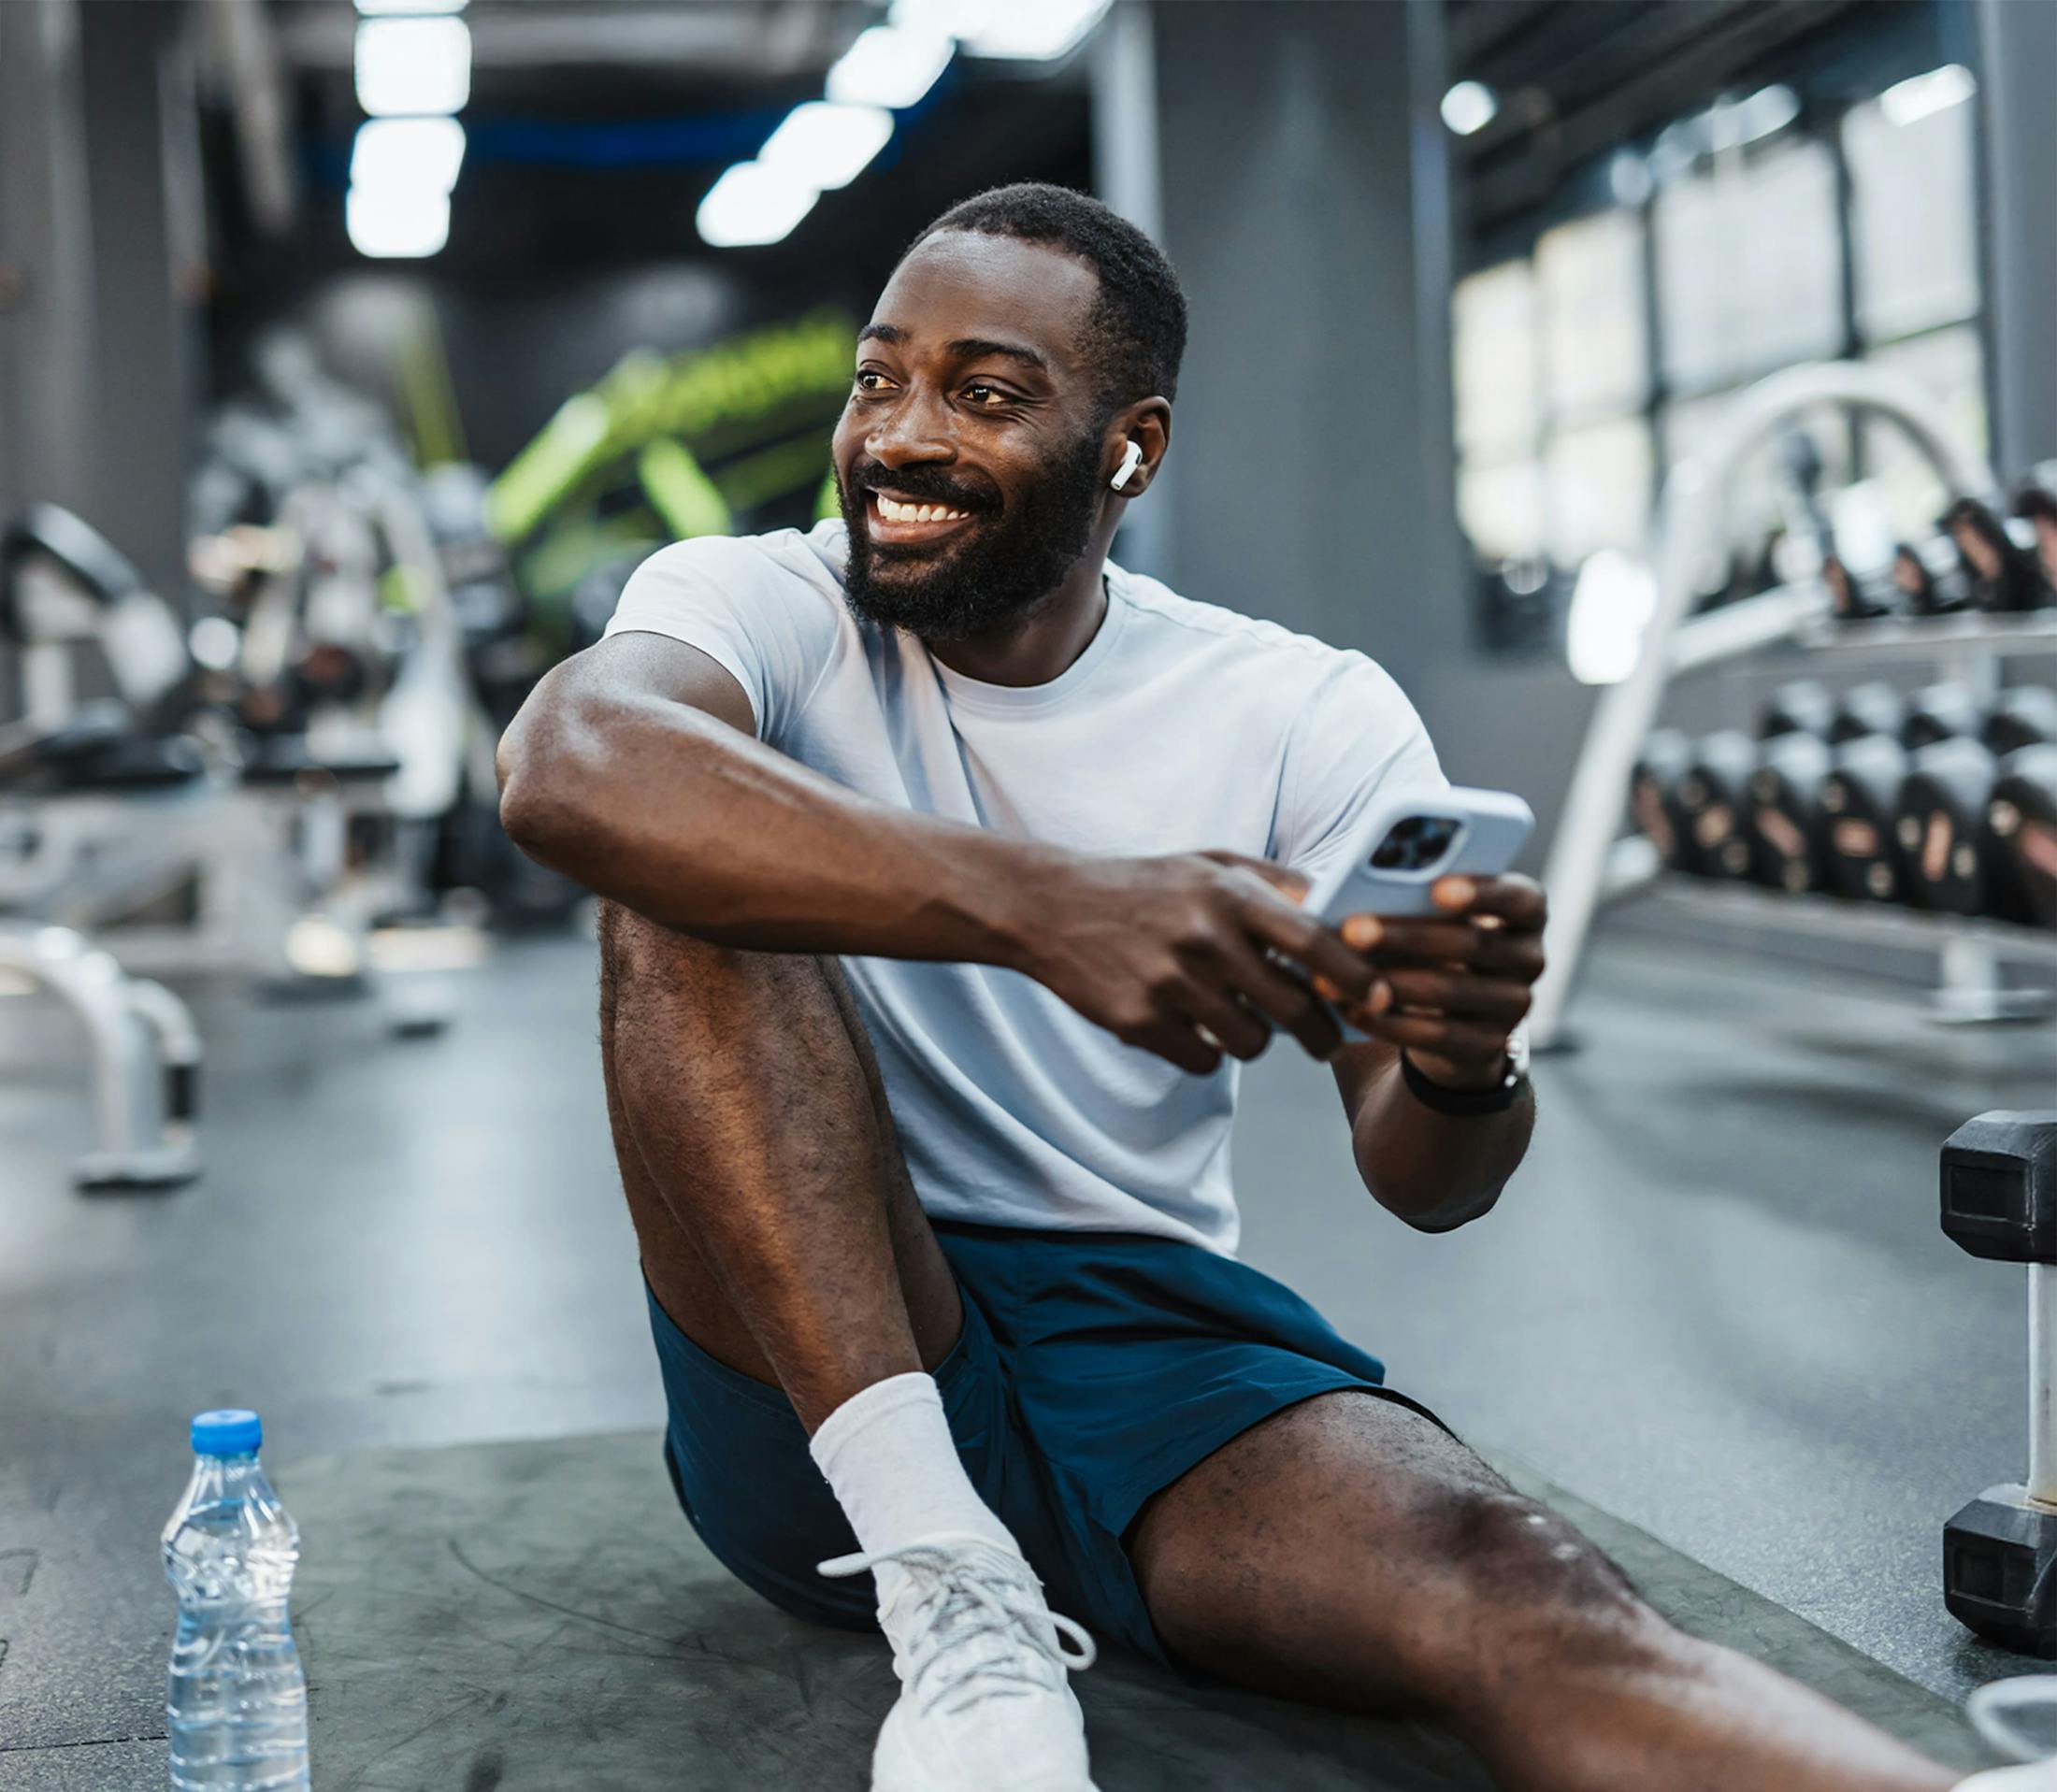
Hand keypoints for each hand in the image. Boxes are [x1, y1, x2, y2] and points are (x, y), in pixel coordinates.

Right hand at [1016, 848, 1377, 1073]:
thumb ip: (1276, 884)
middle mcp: (1202, 938)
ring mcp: (1169, 984)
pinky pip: (1205, 1061)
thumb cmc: (1145, 886)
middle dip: (1323, 1034)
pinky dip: (1208, 1053)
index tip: (1382, 998)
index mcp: (1228, 895)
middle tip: (1328, 1040)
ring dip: (1257, 1040)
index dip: (1358, 978)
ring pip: (1252, 1042)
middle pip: (1294, 1009)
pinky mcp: (1139, 1022)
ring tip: (1239, 1019)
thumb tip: (1343, 911)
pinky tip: (1192, 1026)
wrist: (1052, 908)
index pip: (1314, 943)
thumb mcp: (1210, 864)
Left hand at [1312, 874, 1545, 1089]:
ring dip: (1387, 983)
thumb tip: (1310, 885)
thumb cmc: (1424, 941)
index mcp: (1525, 911)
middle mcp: (1531, 958)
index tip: (1435, 888)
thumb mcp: (1421, 912)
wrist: (1446, 1013)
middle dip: (1407, 936)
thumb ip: (1394, 891)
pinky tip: (1349, 1008)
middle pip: (1474, 944)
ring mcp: (1515, 1006)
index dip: (1482, 892)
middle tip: (1351, 930)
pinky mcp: (1488, 1047)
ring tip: (1334, 976)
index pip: (1519, 897)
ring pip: (1450, 992)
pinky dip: (1387, 1022)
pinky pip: (1436, 1035)